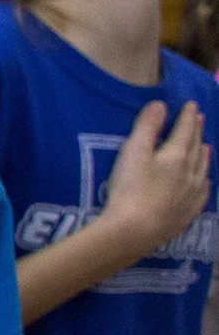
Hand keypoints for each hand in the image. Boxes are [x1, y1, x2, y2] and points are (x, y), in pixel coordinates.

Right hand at [98, 100, 210, 256]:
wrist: (135, 230)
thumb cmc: (129, 188)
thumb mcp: (132, 152)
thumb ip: (147, 126)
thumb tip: (160, 104)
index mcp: (176, 155)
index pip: (185, 130)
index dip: (187, 116)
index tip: (191, 104)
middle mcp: (191, 172)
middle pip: (196, 146)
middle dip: (196, 131)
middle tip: (199, 118)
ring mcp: (193, 193)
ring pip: (203, 168)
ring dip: (203, 153)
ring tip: (205, 146)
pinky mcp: (189, 211)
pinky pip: (203, 191)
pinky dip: (205, 180)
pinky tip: (205, 180)